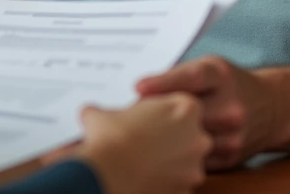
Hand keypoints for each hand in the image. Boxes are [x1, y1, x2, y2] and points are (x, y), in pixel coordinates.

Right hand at [72, 94, 210, 193]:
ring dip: (167, 161)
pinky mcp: (186, 190)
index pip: (182, 103)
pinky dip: (163, 182)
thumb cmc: (111, 139)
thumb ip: (104, 111)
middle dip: (169, 136)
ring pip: (184, 160)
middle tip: (144, 138)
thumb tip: (91, 114)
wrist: (109, 173)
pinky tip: (143, 177)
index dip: (162, 110)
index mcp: (185, 109)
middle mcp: (198, 137)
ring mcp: (194, 167)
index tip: (147, 116)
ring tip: (140, 161)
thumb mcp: (102, 114)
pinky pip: (177, 184)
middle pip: (189, 133)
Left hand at [137, 56, 280, 169]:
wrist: (272, 107)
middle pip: (186, 114)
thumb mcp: (209, 67)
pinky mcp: (231, 157)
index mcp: (221, 77)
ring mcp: (233, 135)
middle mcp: (230, 106)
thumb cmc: (230, 84)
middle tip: (135, 114)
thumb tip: (140, 91)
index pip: (191, 78)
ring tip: (150, 132)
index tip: (139, 87)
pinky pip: (195, 158)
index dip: (163, 83)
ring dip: (166, 138)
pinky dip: (179, 154)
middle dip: (157, 115)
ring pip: (187, 141)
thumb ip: (178, 76)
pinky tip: (170, 147)